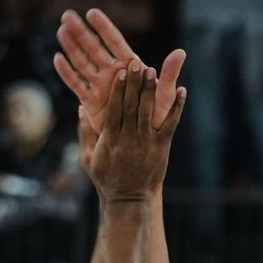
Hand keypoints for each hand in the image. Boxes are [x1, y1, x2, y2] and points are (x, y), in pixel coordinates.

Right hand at [54, 9, 183, 133]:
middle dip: (81, 32)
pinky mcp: (92, 102)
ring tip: (60, 30)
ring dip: (71, 47)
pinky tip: (57, 59)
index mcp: (131, 67)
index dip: (103, 28)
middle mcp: (114, 73)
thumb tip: (181, 52)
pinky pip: (77, 85)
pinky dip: (67, 73)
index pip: (114, 42)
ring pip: (83, 62)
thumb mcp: (165, 96)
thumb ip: (168, 74)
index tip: (91, 13)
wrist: (145, 142)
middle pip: (94, 48)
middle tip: (67, 15)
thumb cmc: (158, 117)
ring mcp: (101, 86)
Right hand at [81, 66, 186, 202]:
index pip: (114, 109)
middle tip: (136, 62)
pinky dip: (177, 107)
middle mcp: (128, 139)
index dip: (117, 90)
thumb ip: (85, 132)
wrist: (129, 199)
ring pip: (148, 112)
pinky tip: (182, 90)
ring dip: (151, 90)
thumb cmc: (106, 178)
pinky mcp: (161, 147)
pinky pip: (170, 124)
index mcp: (110, 140)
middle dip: (133, 84)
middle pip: (131, 107)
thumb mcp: (88, 157)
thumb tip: (81, 106)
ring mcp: (146, 143)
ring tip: (152, 70)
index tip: (119, 72)